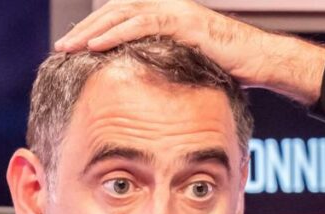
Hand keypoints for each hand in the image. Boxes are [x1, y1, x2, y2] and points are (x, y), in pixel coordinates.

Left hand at [54, 0, 324, 104]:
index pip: (122, 18)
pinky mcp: (183, 22)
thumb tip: (147, 93)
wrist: (263, 62)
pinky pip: (141, 23)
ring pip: (122, 14)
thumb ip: (167, 70)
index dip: (96, 31)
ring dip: (93, 30)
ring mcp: (176, 12)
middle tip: (61, 47)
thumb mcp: (190, 69)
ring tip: (70, 46)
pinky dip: (116, 33)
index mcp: (167, 18)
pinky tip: (96, 45)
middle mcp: (168, 8)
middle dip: (86, 29)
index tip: (73, 48)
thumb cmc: (232, 70)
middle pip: (115, 12)